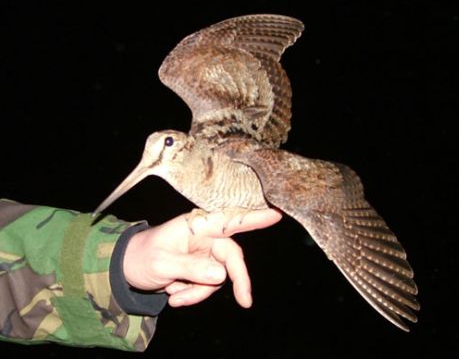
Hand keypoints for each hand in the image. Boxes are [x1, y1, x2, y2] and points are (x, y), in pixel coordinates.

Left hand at [123, 209, 281, 307]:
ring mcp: (204, 254)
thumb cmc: (141, 257)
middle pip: (231, 257)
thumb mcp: (161, 264)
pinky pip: (208, 286)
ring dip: (199, 292)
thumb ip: (190, 268)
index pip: (228, 221)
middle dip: (236, 279)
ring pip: (219, 277)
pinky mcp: (201, 269)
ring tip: (175, 296)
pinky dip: (194, 294)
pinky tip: (175, 295)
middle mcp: (204, 237)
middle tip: (245, 301)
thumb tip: (220, 275)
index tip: (274, 215)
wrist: (127, 270)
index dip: (253, 219)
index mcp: (195, 226)